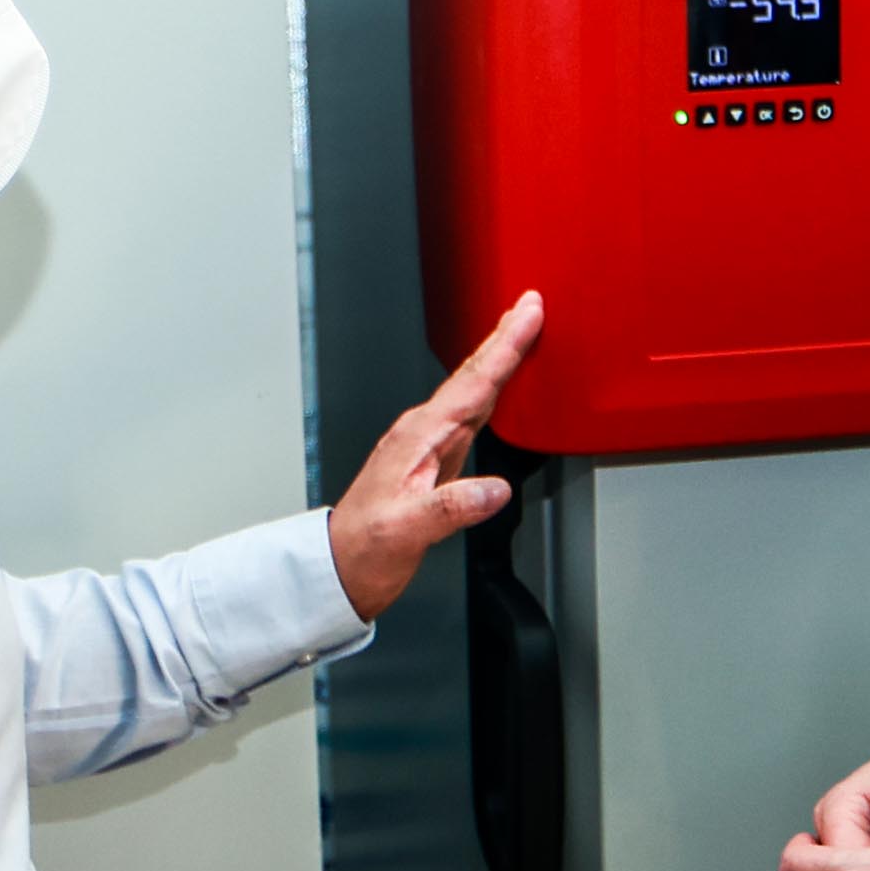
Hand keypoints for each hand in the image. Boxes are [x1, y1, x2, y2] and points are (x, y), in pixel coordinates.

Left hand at [325, 290, 543, 620]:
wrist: (340, 567)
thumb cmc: (364, 547)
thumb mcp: (407, 530)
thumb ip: (452, 507)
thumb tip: (496, 488)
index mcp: (418, 438)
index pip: (472, 383)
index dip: (504, 347)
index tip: (526, 314)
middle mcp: (421, 433)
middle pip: (472, 375)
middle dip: (503, 338)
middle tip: (529, 304)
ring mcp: (426, 445)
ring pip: (471, 390)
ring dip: (497, 359)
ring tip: (519, 332)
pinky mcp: (431, 461)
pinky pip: (468, 414)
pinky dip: (488, 392)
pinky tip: (496, 389)